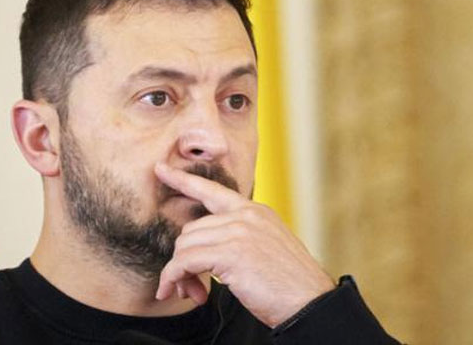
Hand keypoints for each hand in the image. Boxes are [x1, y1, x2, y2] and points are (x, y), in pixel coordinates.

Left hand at [153, 162, 334, 327]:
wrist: (310, 303)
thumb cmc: (290, 285)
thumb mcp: (267, 248)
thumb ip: (241, 238)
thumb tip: (207, 249)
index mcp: (256, 212)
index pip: (213, 190)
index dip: (183, 180)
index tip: (161, 170)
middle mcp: (246, 215)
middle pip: (191, 229)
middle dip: (183, 259)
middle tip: (189, 287)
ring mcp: (239, 231)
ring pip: (184, 245)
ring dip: (179, 274)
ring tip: (193, 294)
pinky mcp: (231, 253)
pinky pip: (185, 262)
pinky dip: (175, 278)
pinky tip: (182, 293)